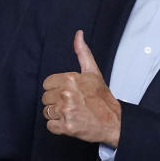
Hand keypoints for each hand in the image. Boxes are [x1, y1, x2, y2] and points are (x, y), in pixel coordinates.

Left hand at [42, 30, 121, 145]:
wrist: (113, 122)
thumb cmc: (102, 98)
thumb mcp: (93, 73)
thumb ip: (83, 53)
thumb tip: (78, 34)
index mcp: (71, 79)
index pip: (47, 84)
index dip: (57, 89)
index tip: (69, 93)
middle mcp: (67, 93)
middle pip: (45, 98)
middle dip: (56, 102)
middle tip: (73, 104)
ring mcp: (66, 110)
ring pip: (46, 111)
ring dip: (57, 114)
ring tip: (73, 113)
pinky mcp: (66, 126)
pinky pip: (50, 126)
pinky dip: (59, 126)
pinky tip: (71, 122)